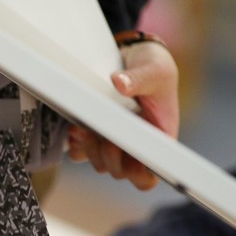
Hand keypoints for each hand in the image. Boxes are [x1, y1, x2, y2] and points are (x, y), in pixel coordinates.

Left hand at [67, 40, 179, 190]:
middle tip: (105, 134)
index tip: (128, 154)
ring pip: (99, 163)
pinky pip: (81, 153)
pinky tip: (76, 128)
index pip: (149, 176)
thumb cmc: (153, 67)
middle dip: (110, 155)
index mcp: (159, 139)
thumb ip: (140, 78)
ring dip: (92, 148)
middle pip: (119, 172)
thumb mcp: (154, 69)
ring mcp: (114, 143)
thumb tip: (121, 84)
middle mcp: (136, 147)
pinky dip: (77, 144)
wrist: (132, 59)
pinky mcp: (94, 136)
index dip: (137, 174)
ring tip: (87, 127)